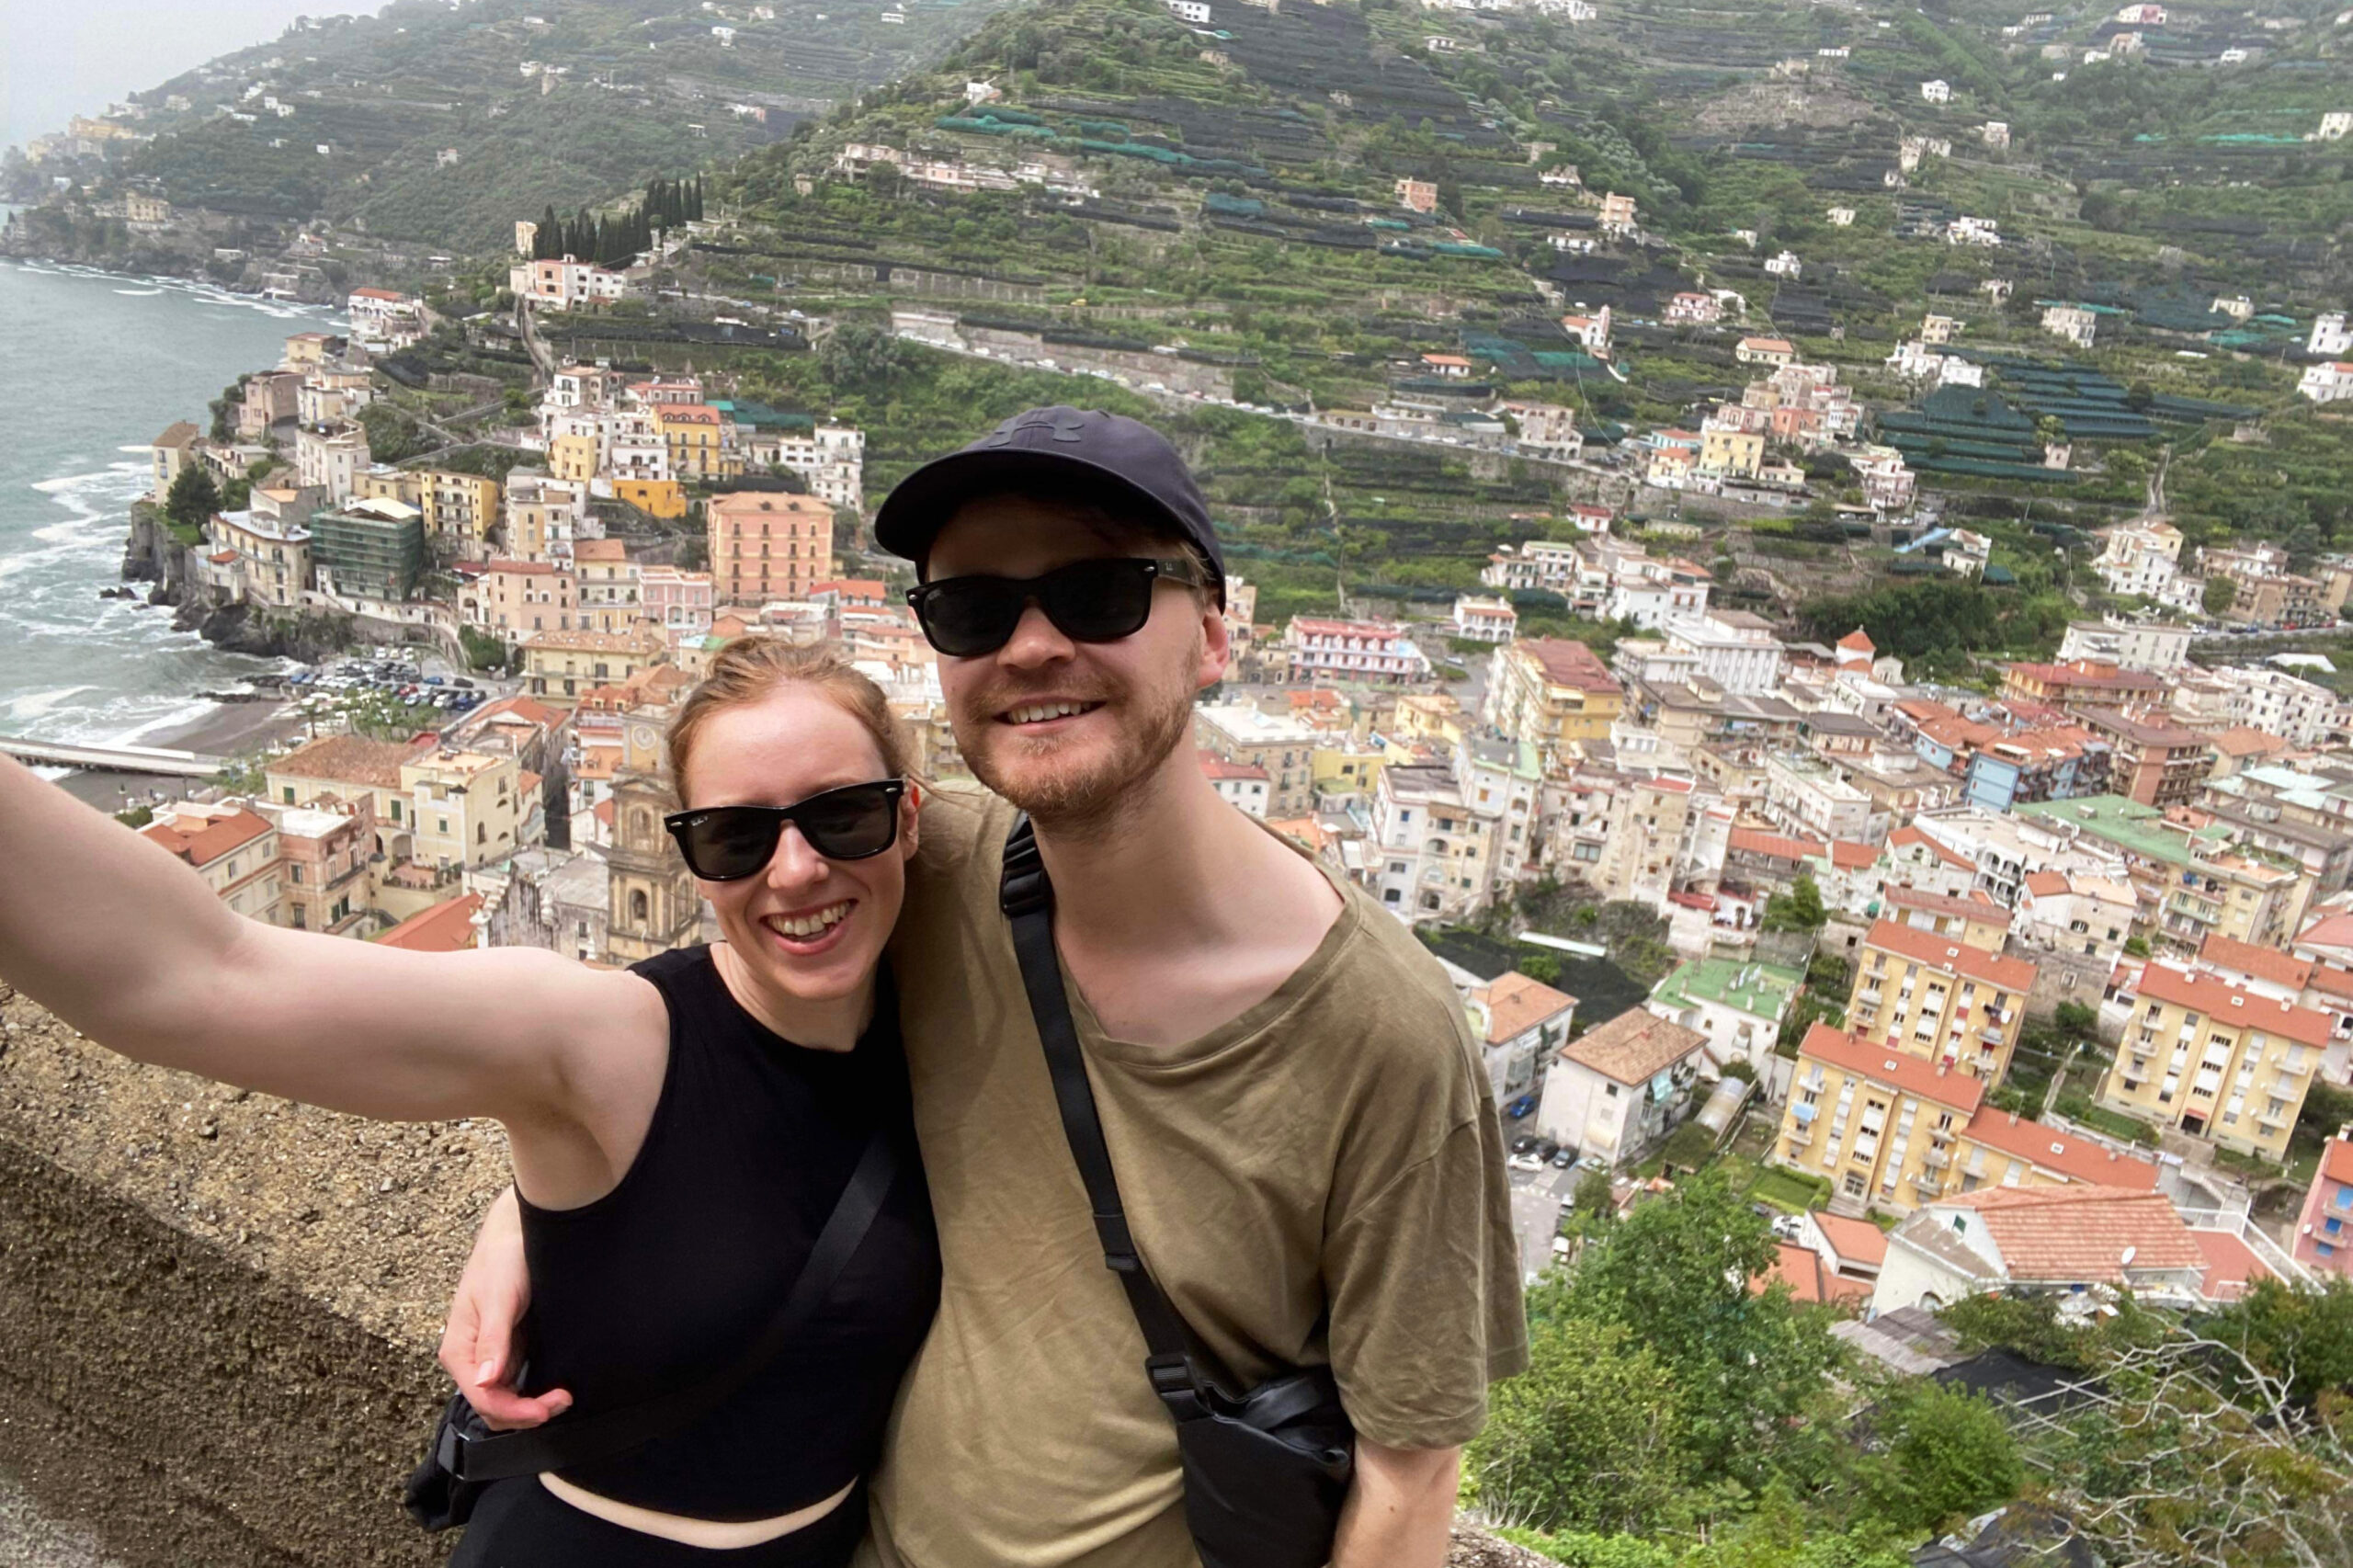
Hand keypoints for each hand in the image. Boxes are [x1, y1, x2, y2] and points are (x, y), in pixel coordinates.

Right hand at [438, 1188, 571, 1429]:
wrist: (518, 1231)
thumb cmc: (504, 1259)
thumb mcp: (500, 1298)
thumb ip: (493, 1340)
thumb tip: (485, 1381)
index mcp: (459, 1350)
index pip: (482, 1398)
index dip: (514, 1411)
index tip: (546, 1409)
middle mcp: (470, 1358)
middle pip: (492, 1406)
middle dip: (525, 1413)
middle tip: (563, 1400)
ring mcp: (489, 1356)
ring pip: (505, 1399)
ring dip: (531, 1406)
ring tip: (563, 1397)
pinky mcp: (508, 1348)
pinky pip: (516, 1383)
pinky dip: (533, 1392)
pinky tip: (554, 1386)